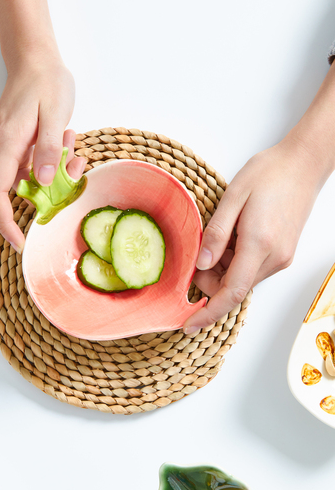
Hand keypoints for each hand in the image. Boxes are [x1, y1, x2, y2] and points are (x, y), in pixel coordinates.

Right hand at [0, 57, 85, 251]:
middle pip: (19, 187)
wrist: (34, 59)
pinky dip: (51, 161)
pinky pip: (30, 164)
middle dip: (50, 188)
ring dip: (55, 171)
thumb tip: (42, 183)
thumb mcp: (55, 115)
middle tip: (75, 164)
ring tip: (72, 145)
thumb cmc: (46, 82)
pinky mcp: (11, 144)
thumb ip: (48, 150)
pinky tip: (65, 141)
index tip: (22, 241)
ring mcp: (4, 146)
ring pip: (29, 176)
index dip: (6, 222)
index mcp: (7, 144)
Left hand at [183, 135, 324, 333]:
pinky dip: (234, 261)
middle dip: (209, 280)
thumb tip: (202, 265)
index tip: (188, 325)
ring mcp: (281, 258)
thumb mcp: (233, 197)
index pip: (231, 292)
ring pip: (241, 279)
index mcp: (259, 244)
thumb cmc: (269, 174)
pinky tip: (233, 236)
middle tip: (199, 251)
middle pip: (233, 288)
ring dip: (222, 268)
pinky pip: (251, 269)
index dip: (208, 312)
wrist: (302, 165)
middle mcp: (274, 258)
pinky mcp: (282, 254)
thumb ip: (216, 234)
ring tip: (221, 234)